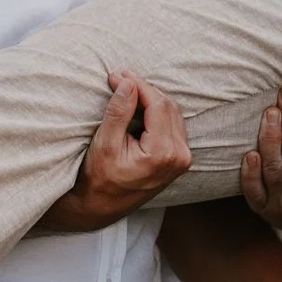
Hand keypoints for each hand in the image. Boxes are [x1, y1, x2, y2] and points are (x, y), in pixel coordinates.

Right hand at [46, 73, 190, 231]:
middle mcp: (179, 156)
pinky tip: (139, 106)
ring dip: (151, 99)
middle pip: (168, 107)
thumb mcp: (105, 144)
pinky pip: (172, 125)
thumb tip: (128, 82)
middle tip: (119, 79)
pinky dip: (157, 112)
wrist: (102, 206)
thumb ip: (119, 112)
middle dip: (144, 90)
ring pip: (172, 114)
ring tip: (127, 90)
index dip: (139, 85)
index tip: (117, 75)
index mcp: (163, 154)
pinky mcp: (179, 159)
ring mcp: (182, 159)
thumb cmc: (99, 178)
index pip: (158, 105)